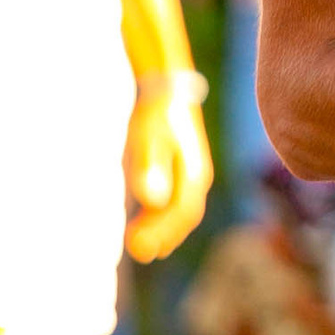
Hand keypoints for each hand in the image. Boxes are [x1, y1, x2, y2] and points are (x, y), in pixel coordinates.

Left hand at [125, 80, 212, 260]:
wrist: (164, 82)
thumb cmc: (154, 109)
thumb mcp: (149, 133)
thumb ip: (150, 166)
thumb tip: (153, 200)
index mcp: (194, 171)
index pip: (183, 212)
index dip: (162, 233)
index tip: (137, 248)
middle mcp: (197, 176)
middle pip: (184, 215)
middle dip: (163, 236)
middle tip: (137, 252)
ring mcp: (190, 173)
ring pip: (180, 211)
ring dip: (162, 230)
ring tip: (137, 245)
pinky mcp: (179, 170)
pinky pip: (174, 202)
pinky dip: (160, 218)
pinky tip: (142, 224)